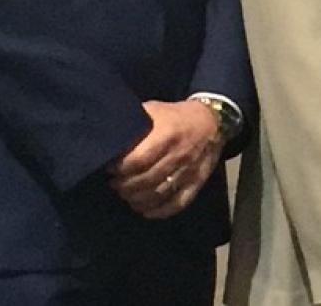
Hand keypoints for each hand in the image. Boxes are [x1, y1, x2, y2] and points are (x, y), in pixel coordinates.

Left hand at [109, 99, 220, 218]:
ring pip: (159, 194)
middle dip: (125, 186)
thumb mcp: (154, 109)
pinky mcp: (197, 182)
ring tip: (126, 195)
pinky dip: (160, 211)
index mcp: (167, 134)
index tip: (110, 168)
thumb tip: (108, 133)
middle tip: (115, 184)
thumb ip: (134, 122)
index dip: (120, 168)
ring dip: (138, 199)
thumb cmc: (176, 116)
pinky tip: (145, 210)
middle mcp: (179, 155)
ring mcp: (189, 171)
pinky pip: (178, 203)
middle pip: (146, 180)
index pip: (138, 159)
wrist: (212, 121)